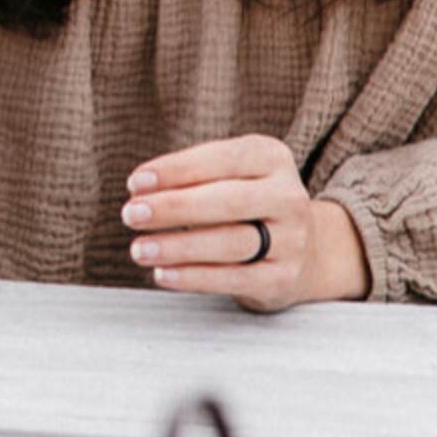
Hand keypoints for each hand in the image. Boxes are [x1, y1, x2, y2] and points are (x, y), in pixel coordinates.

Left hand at [120, 134, 369, 310]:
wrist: (305, 250)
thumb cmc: (246, 205)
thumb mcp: (228, 176)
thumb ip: (190, 178)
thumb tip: (140, 192)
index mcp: (271, 158)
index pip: (222, 159)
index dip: (176, 169)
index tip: (136, 182)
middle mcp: (288, 197)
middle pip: (228, 200)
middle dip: (173, 207)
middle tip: (131, 214)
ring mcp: (292, 240)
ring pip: (230, 242)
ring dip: (177, 246)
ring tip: (139, 248)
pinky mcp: (283, 279)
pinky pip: (233, 279)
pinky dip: (193, 277)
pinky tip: (162, 273)